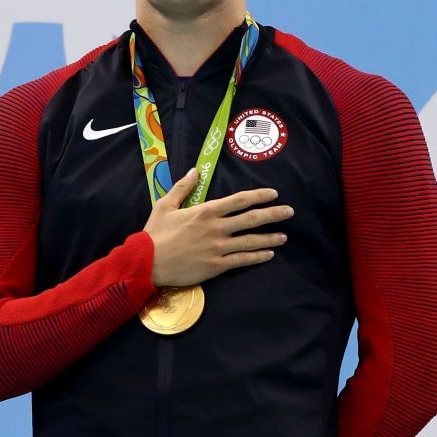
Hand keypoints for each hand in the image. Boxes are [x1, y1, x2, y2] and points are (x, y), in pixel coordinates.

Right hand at [143, 167, 293, 287]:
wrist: (146, 262)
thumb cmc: (155, 233)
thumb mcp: (165, 204)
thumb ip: (183, 187)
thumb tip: (194, 170)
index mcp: (205, 211)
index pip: (239, 200)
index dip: (259, 196)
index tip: (273, 194)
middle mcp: (216, 228)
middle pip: (251, 219)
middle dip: (273, 214)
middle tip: (290, 211)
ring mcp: (217, 248)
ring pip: (250, 241)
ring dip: (270, 238)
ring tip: (284, 236)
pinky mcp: (216, 266)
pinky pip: (242, 260)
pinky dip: (258, 257)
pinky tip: (269, 255)